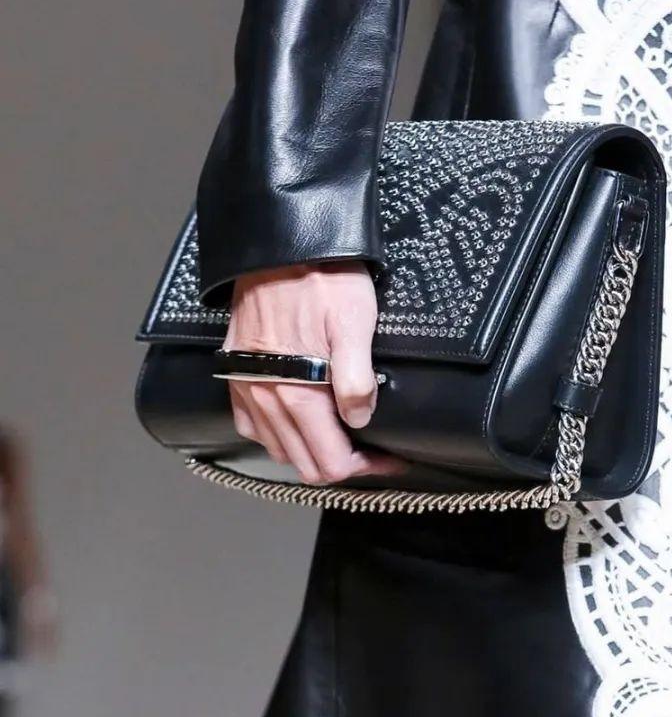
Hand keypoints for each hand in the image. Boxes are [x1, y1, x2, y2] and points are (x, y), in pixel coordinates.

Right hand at [224, 264, 402, 484]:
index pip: (331, 462)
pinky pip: (253, 427)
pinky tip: (300, 421)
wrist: (277, 248)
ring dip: (311, 452)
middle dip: (342, 464)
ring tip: (341, 435)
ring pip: (280, 451)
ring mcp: (247, 390)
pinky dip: (279, 436)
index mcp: (298, 394)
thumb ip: (356, 381)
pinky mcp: (237, 376)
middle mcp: (266, 400)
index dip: (366, 467)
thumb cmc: (320, 279)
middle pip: (306, 465)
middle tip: (371, 451)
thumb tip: (360, 419)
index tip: (389, 458)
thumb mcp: (354, 324)